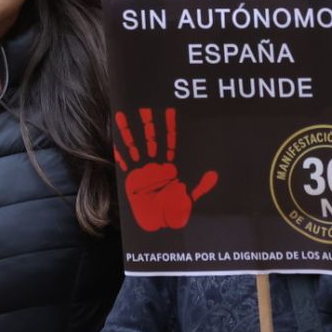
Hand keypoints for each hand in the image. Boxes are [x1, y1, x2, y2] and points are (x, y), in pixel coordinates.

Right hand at [114, 107, 218, 231]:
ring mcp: (141, 170)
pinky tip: (118, 135)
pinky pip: (125, 160)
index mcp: (169, 167)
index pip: (169, 143)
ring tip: (133, 111)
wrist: (155, 227)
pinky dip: (121, 147)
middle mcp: (154, 165)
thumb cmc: (172, 213)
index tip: (170, 110)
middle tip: (150, 103)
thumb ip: (201, 187)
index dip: (170, 127)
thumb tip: (213, 174)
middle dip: (152, 123)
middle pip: (153, 139)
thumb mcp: (189, 201)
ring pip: (138, 145)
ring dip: (135, 129)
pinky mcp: (130, 178)